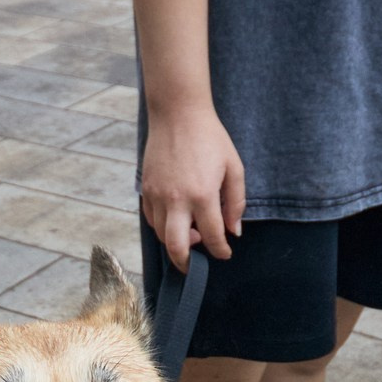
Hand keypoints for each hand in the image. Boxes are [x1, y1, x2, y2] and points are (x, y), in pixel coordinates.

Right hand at [140, 99, 244, 269]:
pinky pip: (151, 219)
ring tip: (190, 234)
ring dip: (176, 242)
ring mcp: (157, 195)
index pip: (213, 236)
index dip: (221, 250)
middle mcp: (176, 200)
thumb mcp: (234, 168)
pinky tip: (175, 221)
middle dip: (186, 264)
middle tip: (194, 267)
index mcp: (202, 195)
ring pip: (161, 235)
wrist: (178, 114)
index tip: (225, 253)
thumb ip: (235, 202)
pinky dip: (162, 227)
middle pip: (177, 247)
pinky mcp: (146, 189)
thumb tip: (233, 231)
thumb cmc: (210, 138)